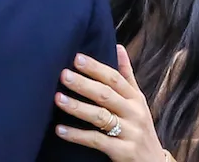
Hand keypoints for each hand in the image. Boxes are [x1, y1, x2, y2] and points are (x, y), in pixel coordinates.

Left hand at [54, 45, 167, 161]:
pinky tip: (60, 130)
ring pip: (100, 117)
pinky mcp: (123, 152)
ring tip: (58, 99)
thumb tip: (118, 46)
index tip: (77, 58)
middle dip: (84, 84)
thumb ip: (127, 76)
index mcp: (135, 98)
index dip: (96, 68)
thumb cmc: (140, 128)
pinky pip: (96, 141)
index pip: (114, 78)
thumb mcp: (138, 101)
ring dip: (78, 107)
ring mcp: (129, 133)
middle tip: (64, 74)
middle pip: (106, 95)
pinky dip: (77, 135)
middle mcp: (134, 113)